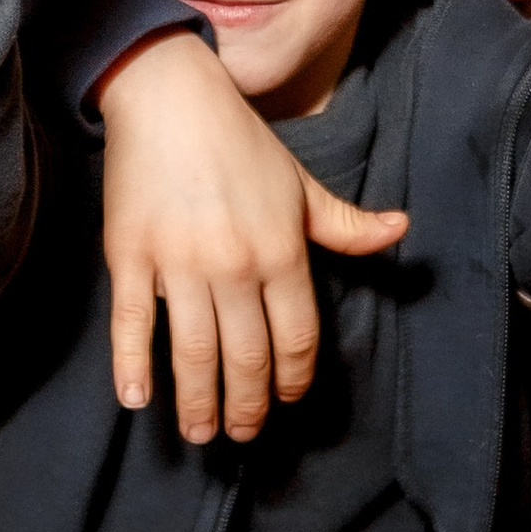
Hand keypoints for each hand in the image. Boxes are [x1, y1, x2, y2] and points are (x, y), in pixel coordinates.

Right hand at [99, 30, 408, 441]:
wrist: (169, 97)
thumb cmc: (239, 142)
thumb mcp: (300, 184)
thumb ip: (345, 224)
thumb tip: (400, 231)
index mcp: (282, 252)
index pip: (296, 338)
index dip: (292, 379)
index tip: (282, 401)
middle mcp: (235, 266)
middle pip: (245, 357)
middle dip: (245, 406)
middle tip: (239, 435)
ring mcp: (179, 264)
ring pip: (193, 352)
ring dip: (197, 402)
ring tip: (199, 433)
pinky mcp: (130, 256)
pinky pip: (131, 323)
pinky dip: (132, 365)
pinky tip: (136, 398)